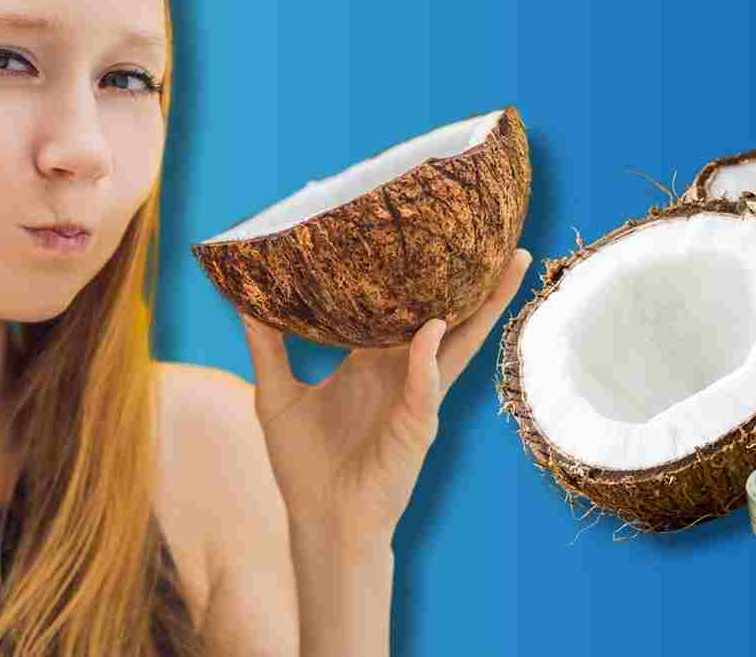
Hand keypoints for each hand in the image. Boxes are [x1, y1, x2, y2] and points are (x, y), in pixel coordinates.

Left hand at [240, 248, 531, 545]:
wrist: (320, 519)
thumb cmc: (304, 466)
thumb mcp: (276, 396)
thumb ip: (266, 347)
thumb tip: (244, 300)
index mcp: (373, 362)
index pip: (404, 310)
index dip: (420, 277)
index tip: (433, 236)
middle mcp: (403, 372)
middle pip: (447, 316)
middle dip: (477, 282)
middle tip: (503, 238)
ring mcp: (417, 396)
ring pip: (459, 342)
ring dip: (485, 306)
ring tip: (512, 265)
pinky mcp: (417, 424)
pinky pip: (427, 383)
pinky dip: (427, 356)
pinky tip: (432, 328)